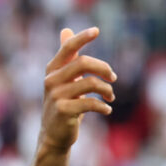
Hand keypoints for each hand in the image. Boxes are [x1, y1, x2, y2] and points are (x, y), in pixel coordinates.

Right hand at [39, 27, 116, 152]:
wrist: (53, 134)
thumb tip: (66, 30)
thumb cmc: (63, 103)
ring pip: (91, 84)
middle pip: (83, 63)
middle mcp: (51, 80)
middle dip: (104, 69)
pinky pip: (90, 103)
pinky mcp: (63, 111)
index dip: (82, 37)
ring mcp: (56, 96)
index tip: (97, 30)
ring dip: (107, 90)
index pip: (68, 48)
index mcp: (52, 69)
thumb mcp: (62, 79)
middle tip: (113, 78)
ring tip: (110, 97)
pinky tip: (107, 110)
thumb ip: (66, 58)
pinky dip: (103, 106)